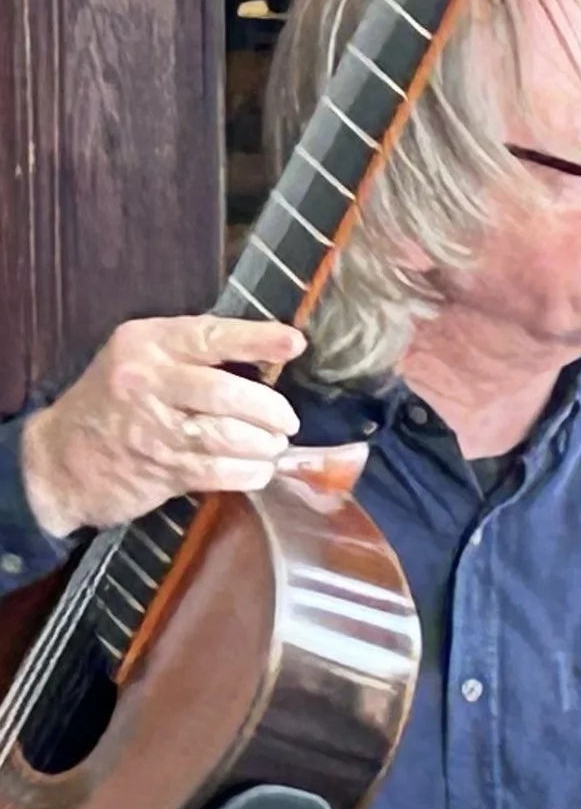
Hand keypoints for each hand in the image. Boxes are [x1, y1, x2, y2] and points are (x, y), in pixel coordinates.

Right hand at [19, 316, 305, 535]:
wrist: (57, 461)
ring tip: (272, 446)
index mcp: (145, 344)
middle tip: (287, 421)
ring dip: (263, 445)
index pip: (209, 336)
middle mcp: (145, 381)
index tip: (294, 343)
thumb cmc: (114, 404)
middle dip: (269, 409)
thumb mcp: (140, 361)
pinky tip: (256, 469)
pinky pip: (220, 471)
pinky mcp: (159, 470)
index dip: (256, 340)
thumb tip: (270, 358)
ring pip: (227, 435)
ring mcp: (151, 429)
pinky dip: (249, 472)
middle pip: (225, 392)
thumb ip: (193, 356)